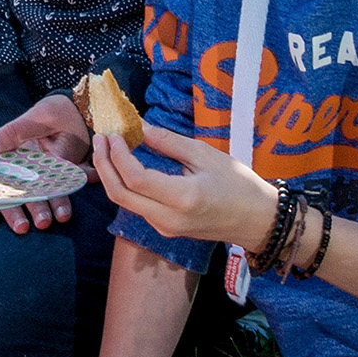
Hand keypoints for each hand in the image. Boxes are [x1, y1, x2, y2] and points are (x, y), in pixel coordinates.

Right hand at [0, 92, 88, 233]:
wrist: (81, 111)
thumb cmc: (51, 112)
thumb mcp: (32, 119)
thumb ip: (13, 132)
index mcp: (7, 157)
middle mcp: (22, 170)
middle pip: (13, 197)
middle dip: (16, 214)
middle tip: (22, 228)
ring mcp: (43, 175)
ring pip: (36, 198)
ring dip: (40, 211)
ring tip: (46, 223)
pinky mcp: (62, 178)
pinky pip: (60, 193)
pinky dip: (62, 203)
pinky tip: (64, 214)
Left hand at [87, 110, 267, 251]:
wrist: (257, 221)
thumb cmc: (239, 185)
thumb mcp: (206, 155)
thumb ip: (170, 143)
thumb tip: (140, 127)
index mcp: (183, 198)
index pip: (136, 179)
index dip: (118, 155)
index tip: (114, 132)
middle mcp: (168, 219)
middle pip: (120, 195)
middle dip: (104, 165)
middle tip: (100, 138)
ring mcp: (165, 228)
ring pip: (126, 202)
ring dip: (111, 175)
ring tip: (108, 146)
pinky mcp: (166, 229)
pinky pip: (137, 206)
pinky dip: (125, 185)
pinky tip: (125, 164)